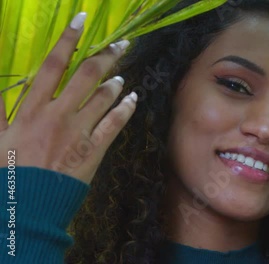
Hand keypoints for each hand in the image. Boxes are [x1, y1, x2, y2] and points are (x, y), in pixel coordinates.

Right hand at [0, 12, 136, 183]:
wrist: (26, 206)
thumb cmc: (7, 174)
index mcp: (32, 108)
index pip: (53, 65)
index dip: (68, 40)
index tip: (82, 21)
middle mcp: (58, 114)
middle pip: (86, 76)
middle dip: (106, 56)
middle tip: (121, 44)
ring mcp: (79, 132)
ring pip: (103, 97)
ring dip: (115, 83)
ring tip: (122, 75)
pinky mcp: (94, 150)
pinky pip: (115, 124)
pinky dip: (126, 109)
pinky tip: (133, 99)